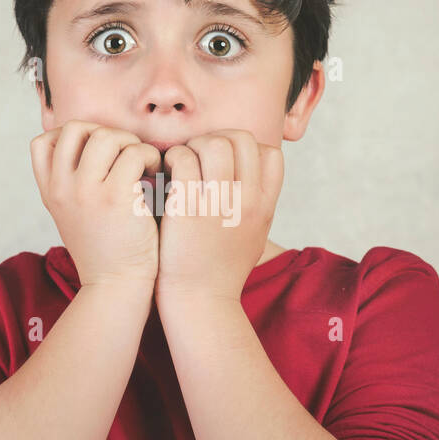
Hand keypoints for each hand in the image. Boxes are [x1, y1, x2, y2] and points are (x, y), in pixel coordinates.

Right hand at [30, 120, 162, 290]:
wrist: (117, 286)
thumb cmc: (106, 249)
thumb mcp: (74, 215)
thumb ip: (73, 183)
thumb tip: (96, 142)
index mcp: (50, 192)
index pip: (42, 142)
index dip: (71, 137)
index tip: (96, 152)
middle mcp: (62, 189)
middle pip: (76, 129)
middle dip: (106, 134)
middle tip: (125, 156)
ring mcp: (86, 192)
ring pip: (106, 136)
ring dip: (131, 143)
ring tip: (143, 164)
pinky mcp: (115, 197)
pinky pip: (134, 154)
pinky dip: (150, 157)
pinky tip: (155, 175)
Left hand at [155, 129, 282, 304]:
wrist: (200, 300)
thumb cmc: (221, 269)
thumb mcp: (255, 235)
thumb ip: (258, 203)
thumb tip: (256, 173)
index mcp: (264, 206)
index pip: (271, 153)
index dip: (247, 149)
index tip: (228, 163)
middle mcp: (246, 201)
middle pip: (241, 139)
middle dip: (217, 140)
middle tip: (199, 158)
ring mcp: (217, 203)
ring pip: (212, 144)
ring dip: (193, 146)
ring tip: (182, 164)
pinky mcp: (187, 207)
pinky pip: (182, 159)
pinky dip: (172, 159)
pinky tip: (167, 175)